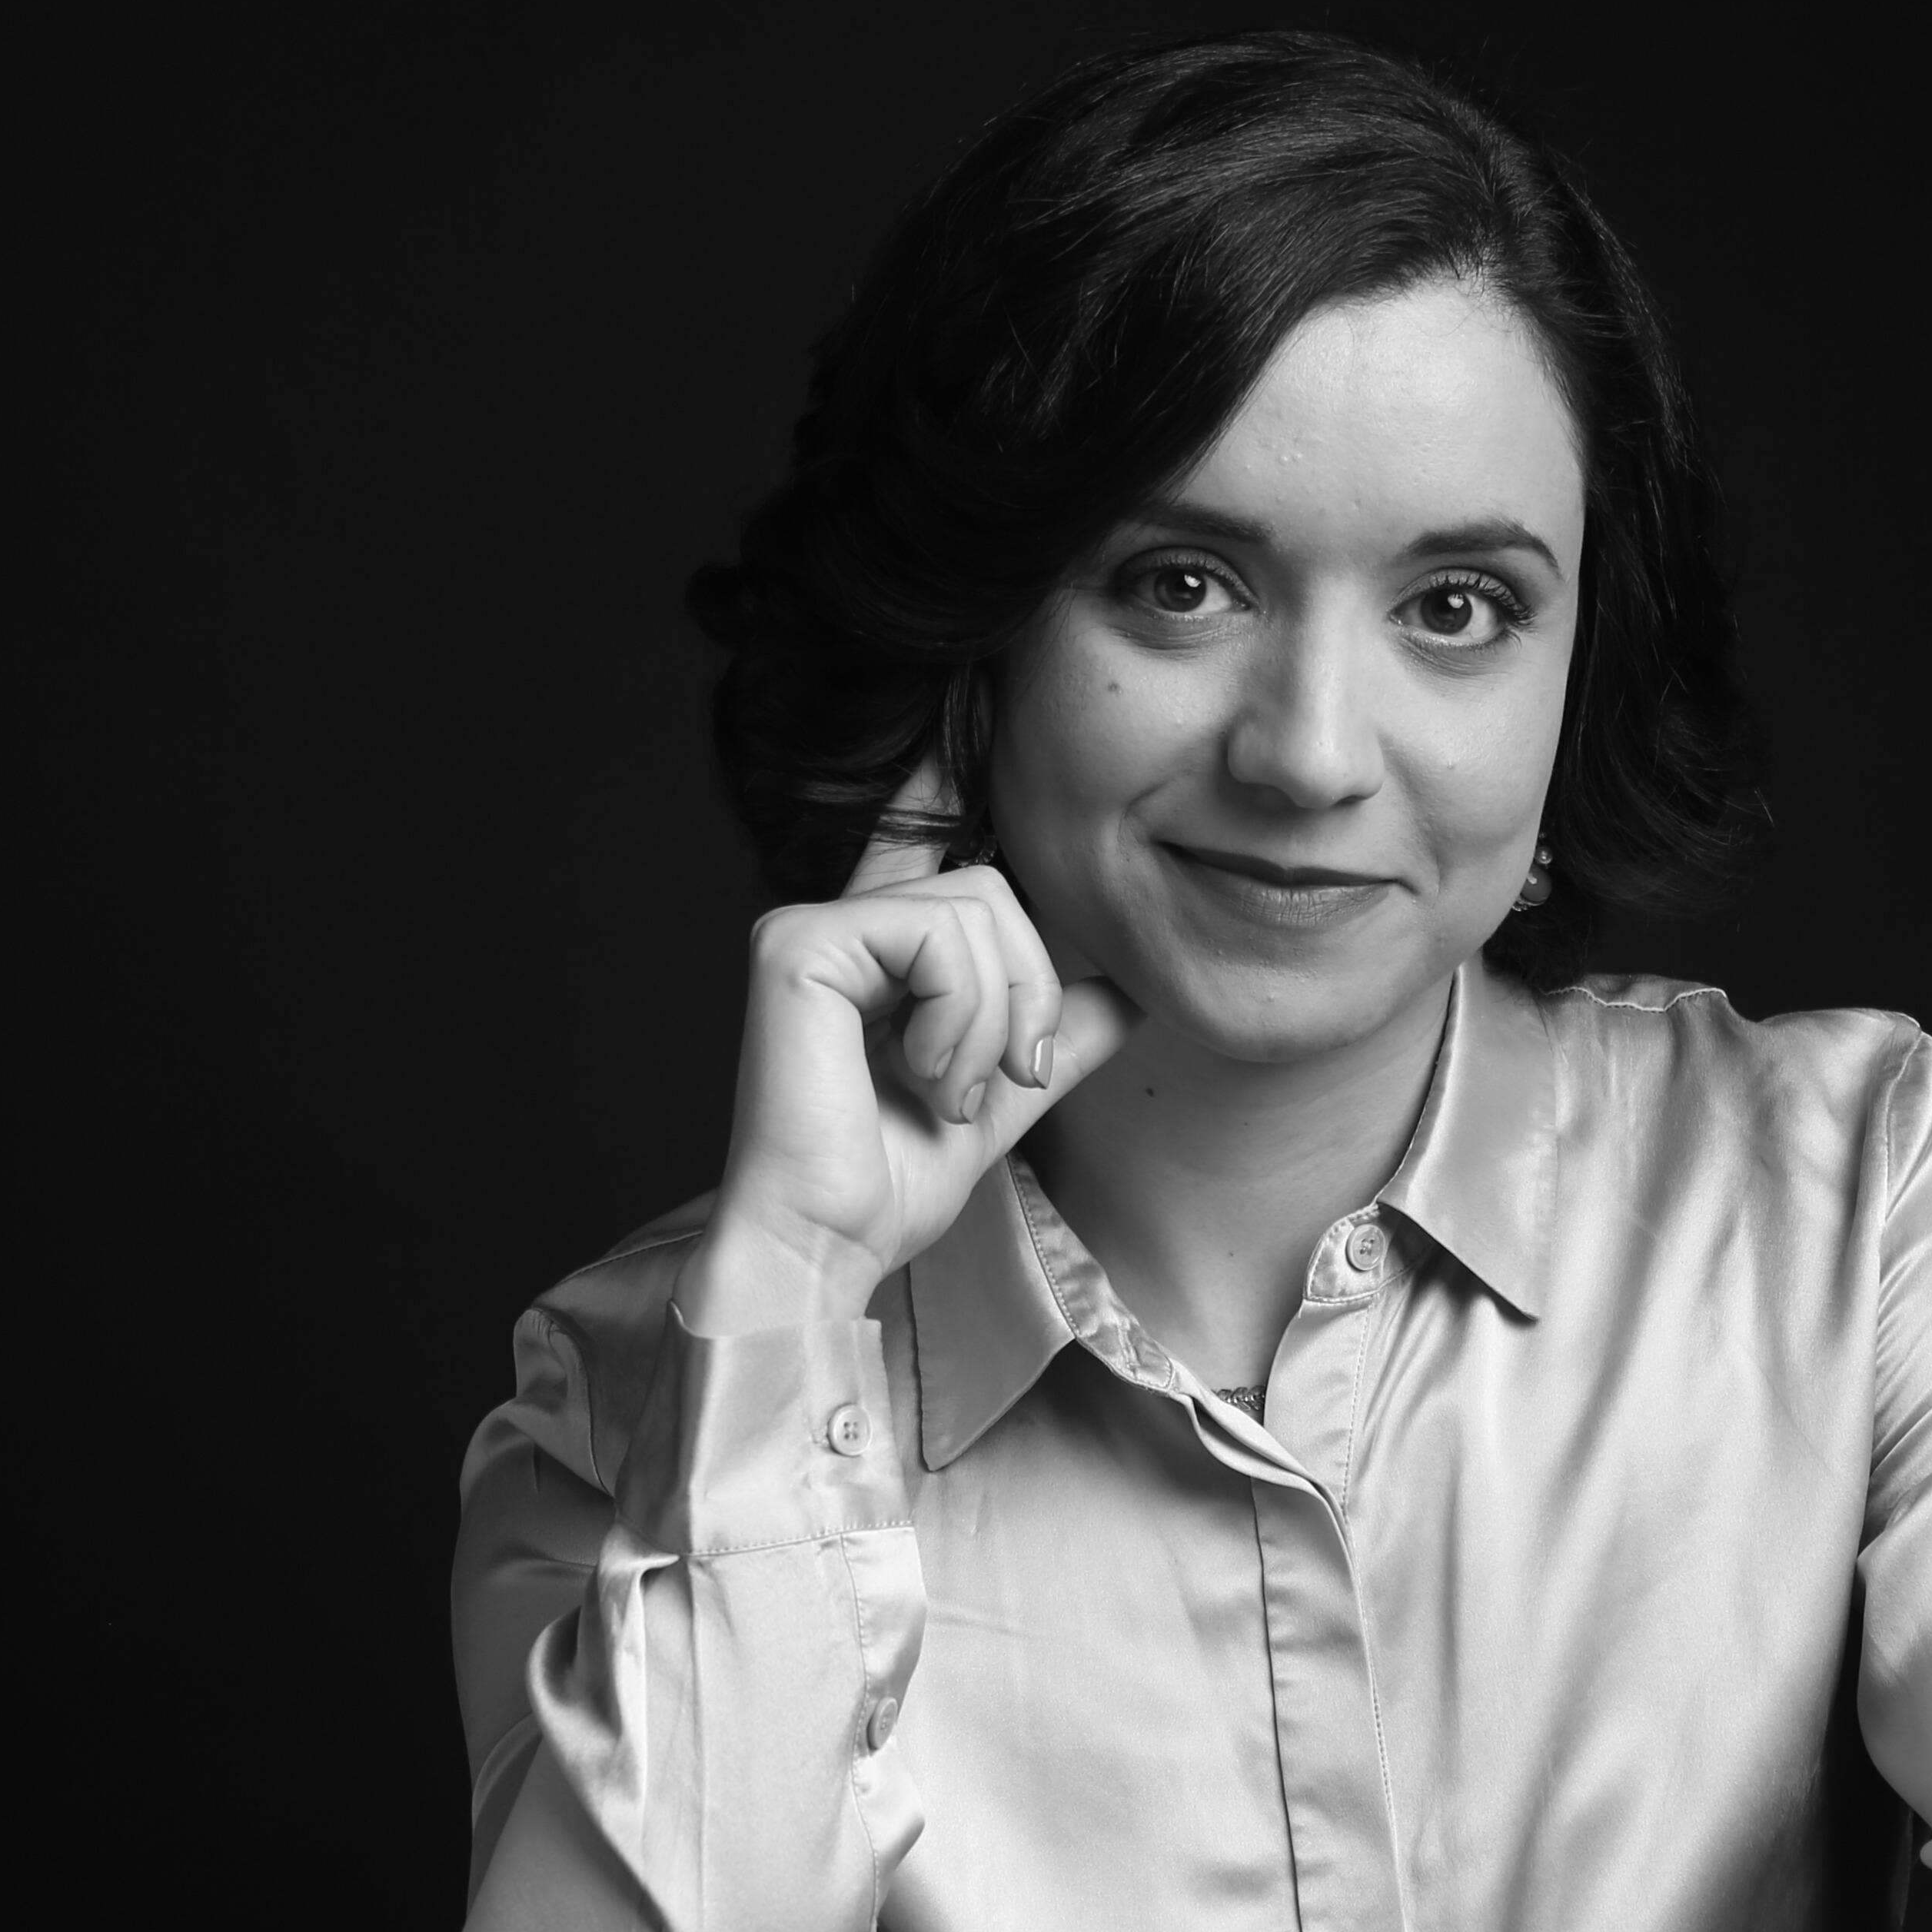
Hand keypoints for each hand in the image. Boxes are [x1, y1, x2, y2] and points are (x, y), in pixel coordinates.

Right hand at [679, 791, 1139, 1332]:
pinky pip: (937, 940)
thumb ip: (1060, 1036)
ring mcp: (810, 927)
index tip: (975, 686)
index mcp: (879, 948)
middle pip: (996, 890)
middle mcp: (839, 922)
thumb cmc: (891, 1180)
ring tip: (946, 1091)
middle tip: (997, 1079)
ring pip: (978, 912)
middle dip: (1028, 996)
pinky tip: (919, 1080)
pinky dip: (957, 1023)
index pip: (920, 837)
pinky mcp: (796, 944)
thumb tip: (1135, 990)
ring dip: (992, 1025)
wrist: (831, 1245)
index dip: (942, 769)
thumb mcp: (1003, 1094)